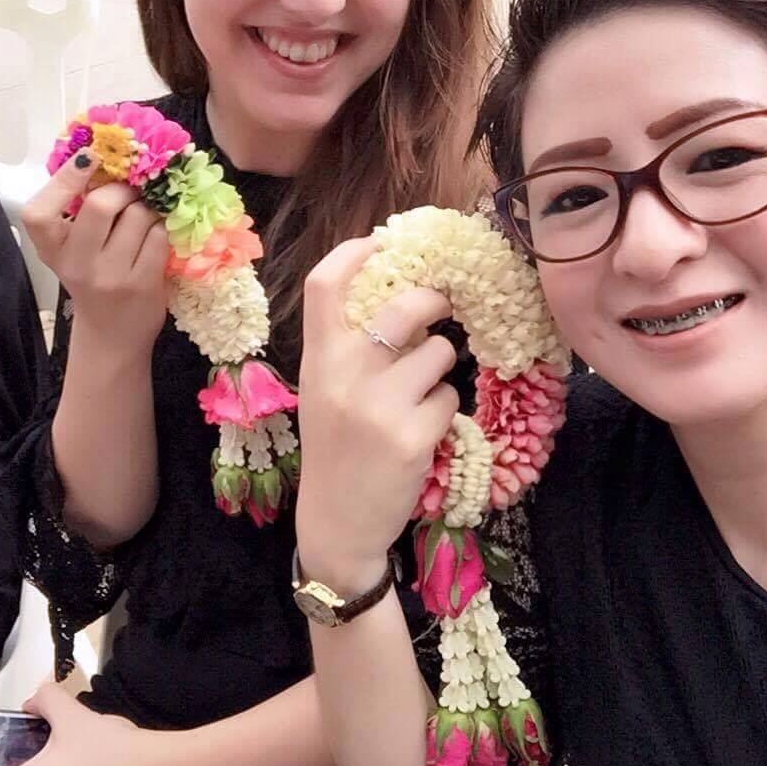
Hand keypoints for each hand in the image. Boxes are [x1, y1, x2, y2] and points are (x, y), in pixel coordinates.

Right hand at [22, 150, 168, 351]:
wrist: (112, 335)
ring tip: (144, 220)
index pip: (40, 213)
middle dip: (123, 189)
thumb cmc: (93, 279)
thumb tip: (103, 158)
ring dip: (147, 210)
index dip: (64, 179)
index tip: (89, 157)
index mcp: (51, 250)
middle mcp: (76, 264)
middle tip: (130, 192)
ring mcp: (110, 276)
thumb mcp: (73, 250)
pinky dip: (163, 230)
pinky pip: (159, 236)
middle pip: (100, 205)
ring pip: (138, 216)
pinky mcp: (142, 284)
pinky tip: (155, 239)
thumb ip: (78, 212)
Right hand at [295, 238, 458, 594]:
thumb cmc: (334, 450)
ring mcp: (379, 406)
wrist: (336, 523)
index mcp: (317, 359)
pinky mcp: (411, 437)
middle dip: (435, 300)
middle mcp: (344, 376)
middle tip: (443, 305)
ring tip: (421, 393)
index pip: (324, 285)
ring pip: (440, 353)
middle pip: (405, 306)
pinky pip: (449, 398)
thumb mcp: (323, 391)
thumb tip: (401, 294)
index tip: (382, 243)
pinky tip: (424, 428)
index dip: (355, 252)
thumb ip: (347, 347)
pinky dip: (444, 408)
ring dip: (441, 367)